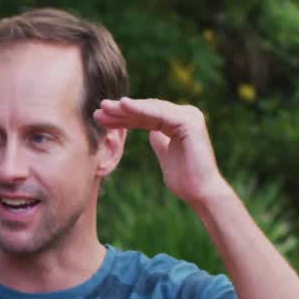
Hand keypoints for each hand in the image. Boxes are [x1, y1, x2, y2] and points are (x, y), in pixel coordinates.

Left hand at [93, 97, 231, 206]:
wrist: (200, 193)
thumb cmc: (185, 180)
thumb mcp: (166, 156)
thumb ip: (160, 141)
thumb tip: (150, 132)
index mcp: (180, 122)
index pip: (147, 116)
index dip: (124, 117)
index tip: (102, 119)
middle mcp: (187, 114)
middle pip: (147, 110)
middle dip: (122, 111)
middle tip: (98, 109)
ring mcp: (190, 116)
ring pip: (151, 109)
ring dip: (126, 108)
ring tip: (105, 107)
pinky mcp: (189, 121)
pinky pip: (159, 114)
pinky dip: (141, 109)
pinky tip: (124, 105)